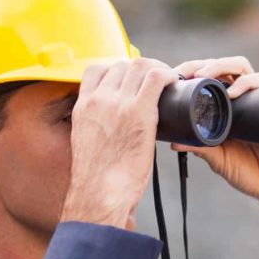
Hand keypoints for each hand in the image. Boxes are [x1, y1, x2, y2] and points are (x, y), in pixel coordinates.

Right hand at [60, 58, 176, 228]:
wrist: (99, 192)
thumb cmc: (98, 179)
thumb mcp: (88, 144)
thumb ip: (98, 129)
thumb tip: (113, 131)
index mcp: (83, 107)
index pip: (97, 70)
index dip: (118, 70)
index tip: (132, 80)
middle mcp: (99, 100)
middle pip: (122, 65)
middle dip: (142, 69)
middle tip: (157, 81)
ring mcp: (118, 103)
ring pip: (139, 67)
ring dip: (157, 70)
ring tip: (168, 82)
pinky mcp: (139, 112)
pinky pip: (156, 79)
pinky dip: (167, 76)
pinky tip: (174, 83)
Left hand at [170, 56, 258, 243]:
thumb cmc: (250, 172)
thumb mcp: (219, 159)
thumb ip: (200, 148)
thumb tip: (173, 143)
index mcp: (230, 106)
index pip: (213, 76)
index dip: (194, 69)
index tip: (176, 75)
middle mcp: (246, 99)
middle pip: (227, 66)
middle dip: (206, 64)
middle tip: (190, 74)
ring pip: (245, 68)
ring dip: (224, 65)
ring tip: (207, 77)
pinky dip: (249, 83)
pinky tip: (234, 92)